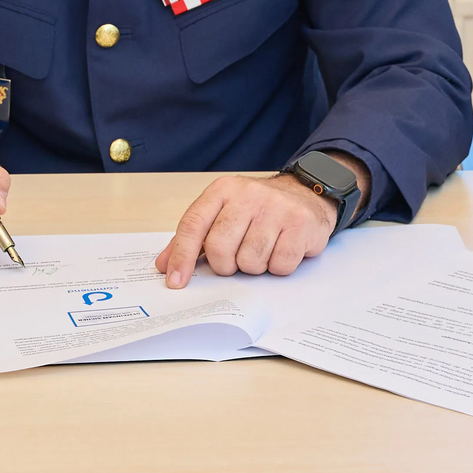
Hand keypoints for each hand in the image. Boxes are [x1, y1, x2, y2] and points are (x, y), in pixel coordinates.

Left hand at [156, 166, 355, 287]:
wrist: (307, 194)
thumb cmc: (258, 210)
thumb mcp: (223, 213)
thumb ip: (193, 238)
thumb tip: (164, 265)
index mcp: (223, 190)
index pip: (193, 224)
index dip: (182, 256)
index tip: (176, 281)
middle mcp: (248, 195)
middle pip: (219, 247)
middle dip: (225, 265)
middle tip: (235, 261)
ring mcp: (277, 208)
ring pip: (250, 260)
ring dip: (254, 267)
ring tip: (262, 251)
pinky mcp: (301, 224)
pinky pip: (280, 264)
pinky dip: (278, 267)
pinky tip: (281, 250)